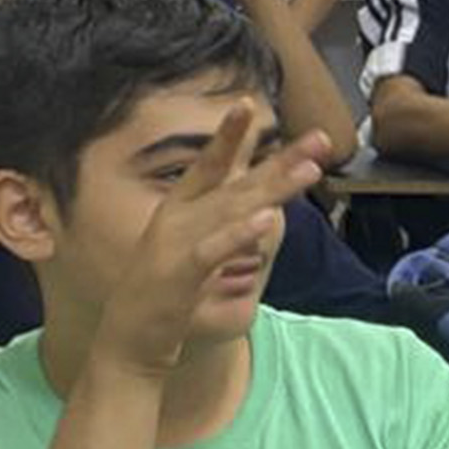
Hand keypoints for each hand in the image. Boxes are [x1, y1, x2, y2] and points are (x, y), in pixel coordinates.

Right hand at [94, 107, 326, 377]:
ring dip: (274, 187)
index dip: (229, 135)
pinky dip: (239, 234)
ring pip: (234, 209)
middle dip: (281, 160)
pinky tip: (264, 220)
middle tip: (320, 138)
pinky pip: (214, 250)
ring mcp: (176, 244)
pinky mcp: (178, 275)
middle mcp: (177, 220)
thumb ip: (220, 227)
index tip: (250, 103)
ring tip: (309, 168)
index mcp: (178, 210)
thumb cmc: (164, 297)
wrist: (127, 345)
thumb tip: (256, 207)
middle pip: (238, 183)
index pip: (209, 165)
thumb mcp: (192, 252)